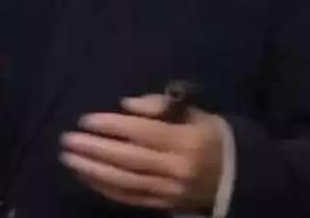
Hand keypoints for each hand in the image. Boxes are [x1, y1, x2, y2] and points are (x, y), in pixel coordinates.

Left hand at [60, 93, 223, 211]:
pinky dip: (106, 189)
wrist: (241, 176)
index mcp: (184, 140)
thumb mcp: (195, 113)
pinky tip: (87, 178)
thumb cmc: (212, 136)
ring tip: (69, 159)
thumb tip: (125, 105)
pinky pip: (131, 198)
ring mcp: (170, 190)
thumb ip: (161, 106)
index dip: (110, 126)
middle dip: (94, 150)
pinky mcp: (165, 204)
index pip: (140, 132)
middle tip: (67, 141)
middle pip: (127, 159)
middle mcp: (175, 168)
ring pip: (125, 182)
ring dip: (93, 171)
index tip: (85, 120)